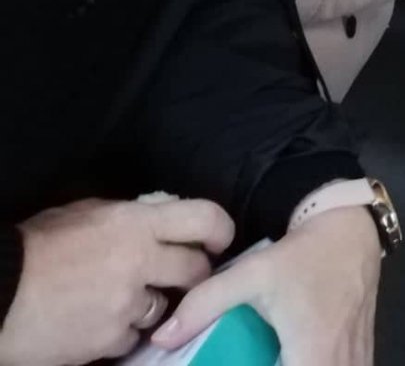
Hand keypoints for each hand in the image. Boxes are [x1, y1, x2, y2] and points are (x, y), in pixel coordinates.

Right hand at [0, 198, 230, 365]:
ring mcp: (128, 304)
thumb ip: (129, 218)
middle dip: (194, 274)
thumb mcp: (85, 214)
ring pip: (165, 308)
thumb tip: (158, 220)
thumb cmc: (34, 247)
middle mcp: (141, 262)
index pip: (204, 217)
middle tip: (182, 276)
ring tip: (122, 300)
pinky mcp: (110, 339)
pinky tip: (99, 323)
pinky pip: (133, 338)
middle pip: (196, 270)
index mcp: (136, 223)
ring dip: (153, 306)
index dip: (220, 229)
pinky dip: (122, 332)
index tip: (219, 241)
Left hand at [152, 208, 379, 365]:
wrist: (352, 230)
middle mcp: (340, 361)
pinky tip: (299, 358)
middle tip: (254, 361)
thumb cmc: (305, 255)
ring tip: (272, 360)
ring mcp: (356, 358)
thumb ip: (206, 304)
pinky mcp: (361, 351)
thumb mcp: (253, 273)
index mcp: (314, 353)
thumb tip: (162, 337)